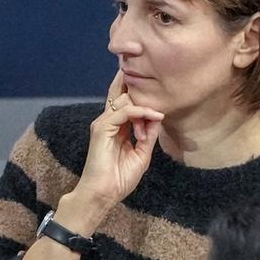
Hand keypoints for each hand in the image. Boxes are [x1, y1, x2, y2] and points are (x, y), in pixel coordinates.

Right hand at [59, 71, 165, 228]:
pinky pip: (123, 111)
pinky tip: (153, 115)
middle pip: (118, 92)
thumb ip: (148, 134)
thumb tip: (158, 115)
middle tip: (147, 66)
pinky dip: (140, 111)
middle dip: (132, 81)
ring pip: (123, 99)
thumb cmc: (119, 179)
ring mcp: (103, 123)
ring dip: (144, 105)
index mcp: (116, 127)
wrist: (103, 194)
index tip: (152, 79)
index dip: (135, 89)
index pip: (124, 100)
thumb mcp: (142, 155)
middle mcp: (108, 121)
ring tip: (158, 113)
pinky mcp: (101, 129)